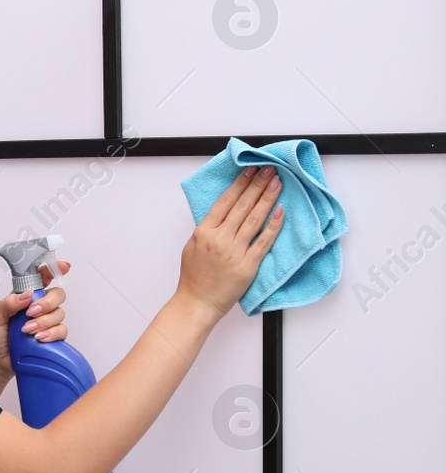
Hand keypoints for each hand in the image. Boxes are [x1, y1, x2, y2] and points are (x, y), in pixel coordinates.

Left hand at [0, 260, 72, 376]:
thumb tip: (26, 295)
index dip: (53, 270)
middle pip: (57, 294)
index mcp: (24, 296)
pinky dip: (51, 333)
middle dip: (47, 303)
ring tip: (28, 330)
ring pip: (60, 313)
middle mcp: (38, 306)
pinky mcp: (51, 336)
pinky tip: (39, 338)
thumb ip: (9, 303)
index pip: (42, 278)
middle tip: (31, 312)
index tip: (63, 266)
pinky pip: (62, 331)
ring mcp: (46, 321)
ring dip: (44, 321)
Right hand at [177, 164, 284, 322]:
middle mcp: (220, 239)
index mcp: (204, 231)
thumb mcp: (191, 246)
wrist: (197, 302)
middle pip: (242, 206)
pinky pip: (264, 242)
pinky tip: (280, 211)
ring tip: (277, 183)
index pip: (225, 201)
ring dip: (267, 198)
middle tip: (269, 169)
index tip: (250, 170)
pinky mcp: (248, 265)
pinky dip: (273, 226)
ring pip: (254, 219)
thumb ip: (207, 229)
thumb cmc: (193, 277)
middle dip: (257, 185)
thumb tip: (222, 213)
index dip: (240, 184)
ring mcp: (235, 252)